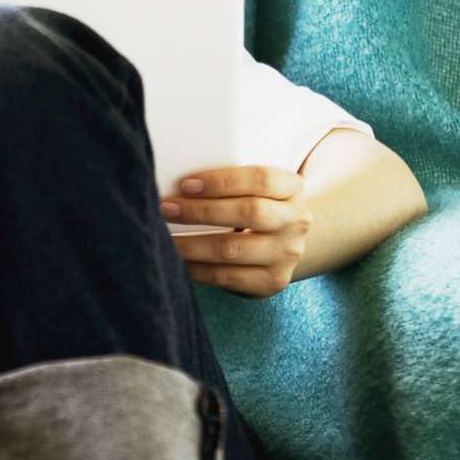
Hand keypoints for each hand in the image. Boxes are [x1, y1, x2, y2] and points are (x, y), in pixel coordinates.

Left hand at [159, 163, 310, 295]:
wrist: (282, 246)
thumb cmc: (255, 207)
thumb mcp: (257, 189)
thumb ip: (230, 182)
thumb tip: (172, 178)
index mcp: (292, 188)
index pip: (261, 179)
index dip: (222, 181)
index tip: (186, 184)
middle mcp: (296, 221)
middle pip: (249, 212)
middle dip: (201, 211)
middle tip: (165, 208)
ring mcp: (287, 254)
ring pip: (233, 249)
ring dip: (191, 244)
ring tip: (163, 238)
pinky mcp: (272, 282)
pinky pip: (227, 277)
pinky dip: (196, 269)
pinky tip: (177, 261)